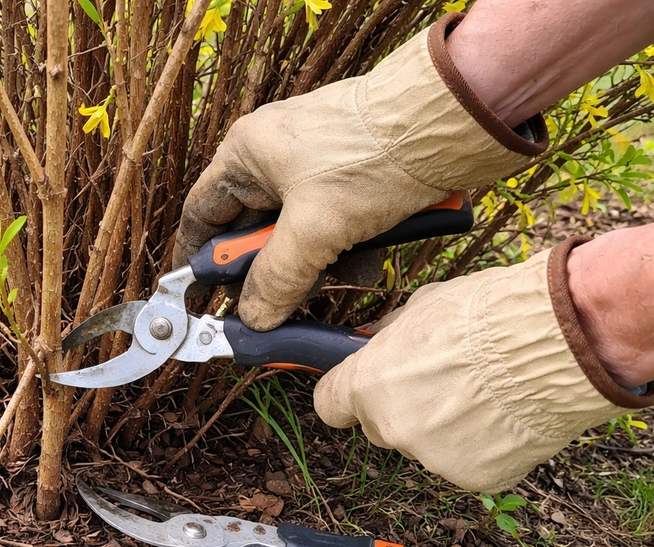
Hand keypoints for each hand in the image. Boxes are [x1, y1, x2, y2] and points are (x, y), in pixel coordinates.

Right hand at [172, 14, 544, 331]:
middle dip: (269, 271)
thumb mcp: (316, 229)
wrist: (453, 120)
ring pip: (297, 235)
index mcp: (247, 155)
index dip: (200, 260)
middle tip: (276, 305)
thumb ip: (277, 279)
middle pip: (253, 232)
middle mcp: (274, 158)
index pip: (203, 215)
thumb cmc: (375, 155)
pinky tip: (366, 265)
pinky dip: (346, 251)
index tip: (202, 297)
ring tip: (336, 279)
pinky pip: (334, 227)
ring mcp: (315, 168)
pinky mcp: (352, 178)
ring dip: (314, 266)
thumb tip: (253, 319)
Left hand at [313, 241, 653, 492]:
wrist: (554, 347)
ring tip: (488, 394)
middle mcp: (391, 429)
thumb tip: (373, 340)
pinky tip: (507, 416)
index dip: (346, 397)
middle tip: (445, 380)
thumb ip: (389, 335)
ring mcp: (431, 458)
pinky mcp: (473, 478)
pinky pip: (467, 462)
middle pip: (381, 426)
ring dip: (445, 428)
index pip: (329, 406)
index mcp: (367, 386)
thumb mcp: (421, 307)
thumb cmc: (487, 316)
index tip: (360, 391)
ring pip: (426, 446)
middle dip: (402, 408)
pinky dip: (483, 446)